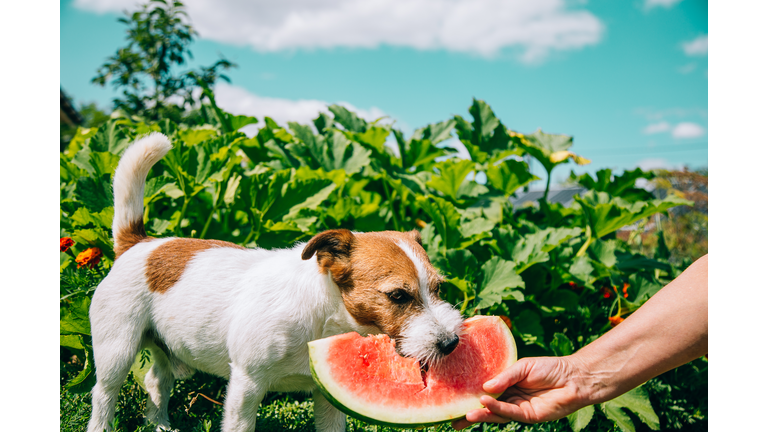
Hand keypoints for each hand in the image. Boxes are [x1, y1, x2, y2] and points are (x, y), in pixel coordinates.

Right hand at [452, 356, 590, 429]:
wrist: (574, 378)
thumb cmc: (550, 368)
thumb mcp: (523, 367)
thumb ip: (504, 377)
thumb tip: (485, 388)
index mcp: (508, 384)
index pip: (486, 392)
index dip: (471, 395)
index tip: (454, 398)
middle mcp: (511, 398)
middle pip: (487, 407)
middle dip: (471, 413)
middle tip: (452, 419)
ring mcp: (519, 408)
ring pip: (496, 413)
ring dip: (481, 413)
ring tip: (466, 413)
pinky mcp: (529, 416)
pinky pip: (509, 413)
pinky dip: (497, 409)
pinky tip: (485, 403)